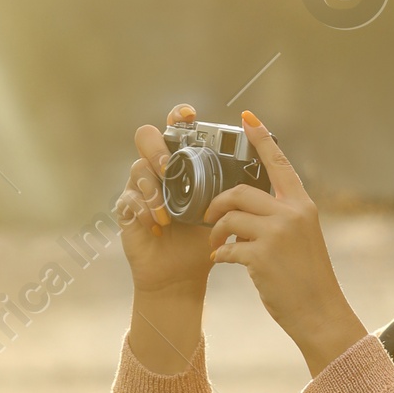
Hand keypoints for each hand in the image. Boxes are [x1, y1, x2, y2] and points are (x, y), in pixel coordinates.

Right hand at [117, 104, 213, 374]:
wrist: (182, 277)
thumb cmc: (203, 241)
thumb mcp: (225, 210)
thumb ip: (237, 184)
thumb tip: (266, 156)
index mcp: (184, 165)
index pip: (177, 129)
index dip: (179, 117)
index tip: (190, 115)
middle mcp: (159, 171)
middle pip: (147, 137)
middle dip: (158, 148)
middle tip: (170, 167)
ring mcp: (140, 189)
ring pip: (137, 168)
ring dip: (152, 187)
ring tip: (166, 211)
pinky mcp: (127, 210)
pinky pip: (127, 199)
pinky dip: (144, 211)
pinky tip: (158, 226)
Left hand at [205, 112, 365, 375]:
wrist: (320, 312)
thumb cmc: (307, 278)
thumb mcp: (303, 237)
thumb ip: (282, 217)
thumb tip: (248, 208)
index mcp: (302, 205)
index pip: (279, 163)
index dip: (262, 139)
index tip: (248, 117)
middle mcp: (291, 214)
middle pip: (240, 191)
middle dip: (218, 203)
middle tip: (209, 216)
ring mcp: (277, 235)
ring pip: (230, 217)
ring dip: (216, 230)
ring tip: (217, 243)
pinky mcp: (261, 257)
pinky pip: (227, 247)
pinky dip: (219, 253)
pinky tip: (222, 260)